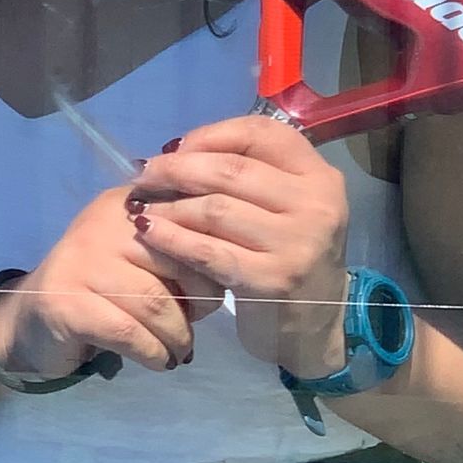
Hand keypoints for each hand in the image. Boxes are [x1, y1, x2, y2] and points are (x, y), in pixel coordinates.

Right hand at [0, 185, 224, 377]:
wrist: (32, 321)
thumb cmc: (100, 291)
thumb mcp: (140, 257)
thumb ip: (180, 247)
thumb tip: (233, 266)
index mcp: (127, 202)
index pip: (191, 220)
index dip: (214, 261)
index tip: (215, 291)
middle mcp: (103, 223)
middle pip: (180, 261)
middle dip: (202, 300)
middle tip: (197, 324)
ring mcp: (81, 261)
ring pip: (158, 303)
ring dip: (178, 336)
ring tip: (179, 350)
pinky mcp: (66, 302)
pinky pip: (130, 333)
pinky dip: (153, 353)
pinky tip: (157, 360)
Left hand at [127, 117, 350, 376]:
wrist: (312, 329)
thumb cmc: (287, 259)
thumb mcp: (286, 210)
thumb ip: (249, 178)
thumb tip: (177, 151)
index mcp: (319, 177)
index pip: (261, 134)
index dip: (212, 135)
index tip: (175, 147)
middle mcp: (316, 204)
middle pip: (231, 170)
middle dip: (178, 169)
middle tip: (144, 175)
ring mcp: (297, 243)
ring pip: (215, 209)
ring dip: (170, 205)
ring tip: (142, 206)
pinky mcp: (272, 279)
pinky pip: (209, 251)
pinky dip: (173, 239)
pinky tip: (149, 232)